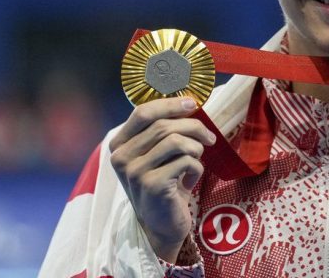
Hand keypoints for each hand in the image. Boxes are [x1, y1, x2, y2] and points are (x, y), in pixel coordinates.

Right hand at [109, 97, 215, 262]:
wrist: (161, 226)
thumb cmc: (164, 185)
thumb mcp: (156, 155)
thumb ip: (163, 132)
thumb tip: (188, 103)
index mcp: (119, 144)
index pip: (142, 112)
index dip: (169, 104)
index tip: (192, 104)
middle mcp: (121, 157)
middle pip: (163, 125)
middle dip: (193, 126)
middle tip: (209, 137)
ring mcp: (135, 172)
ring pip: (175, 141)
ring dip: (196, 147)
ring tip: (198, 159)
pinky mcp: (152, 185)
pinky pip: (185, 161)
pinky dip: (196, 167)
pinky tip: (192, 179)